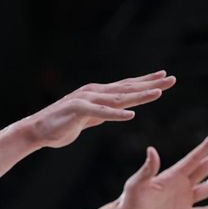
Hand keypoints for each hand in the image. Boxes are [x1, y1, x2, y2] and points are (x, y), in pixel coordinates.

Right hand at [24, 72, 176, 149]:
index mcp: (98, 94)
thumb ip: (102, 113)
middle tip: (172, 79)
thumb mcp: (87, 118)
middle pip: (127, 87)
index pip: (126, 86)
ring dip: (139, 95)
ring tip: (158, 93)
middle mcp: (95, 92)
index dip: (146, 82)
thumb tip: (116, 112)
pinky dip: (116, 114)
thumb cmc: (60, 126)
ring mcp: (86, 100)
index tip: (164, 78)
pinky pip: (101, 113)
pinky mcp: (78, 111)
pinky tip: (131, 116)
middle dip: (150, 83)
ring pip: (118, 98)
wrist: (36, 130)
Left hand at [114, 129, 207, 208]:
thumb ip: (148, 169)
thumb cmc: (129, 202)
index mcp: (172, 176)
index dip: (207, 146)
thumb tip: (152, 150)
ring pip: (206, 189)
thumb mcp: (137, 184)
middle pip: (205, 167)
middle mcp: (180, 185)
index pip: (194, 158)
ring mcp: (181, 200)